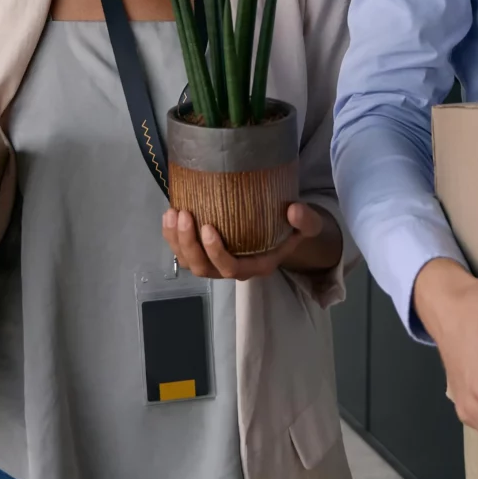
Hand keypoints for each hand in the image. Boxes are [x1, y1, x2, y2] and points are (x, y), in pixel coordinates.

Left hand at [161, 203, 340, 280]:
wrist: (285, 231)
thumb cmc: (293, 228)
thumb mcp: (308, 226)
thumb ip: (305, 220)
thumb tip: (294, 210)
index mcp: (257, 265)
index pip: (232, 268)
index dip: (216, 252)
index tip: (208, 227)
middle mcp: (234, 268)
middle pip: (204, 268)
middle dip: (189, 244)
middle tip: (184, 214)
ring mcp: (217, 262)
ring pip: (190, 263)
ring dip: (176, 241)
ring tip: (172, 213)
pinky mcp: (205, 252)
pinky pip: (184, 252)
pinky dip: (172, 237)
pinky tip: (169, 216)